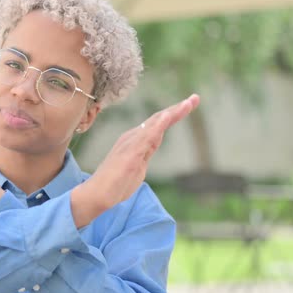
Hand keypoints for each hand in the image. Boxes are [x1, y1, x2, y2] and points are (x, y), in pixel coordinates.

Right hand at [71, 94, 199, 226]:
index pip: (157, 125)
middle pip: (158, 119)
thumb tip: (151, 147)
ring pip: (155, 124)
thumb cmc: (115, 184)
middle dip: (178, 109)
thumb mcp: (137, 167)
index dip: (173, 114)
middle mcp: (132, 137)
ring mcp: (131, 144)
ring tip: (188, 103)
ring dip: (172, 112)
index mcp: (135, 141)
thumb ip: (144, 154)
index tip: (188, 105)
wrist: (97, 194)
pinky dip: (158, 125)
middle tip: (195, 98)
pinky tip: (168, 116)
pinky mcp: (131, 153)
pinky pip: (147, 136)